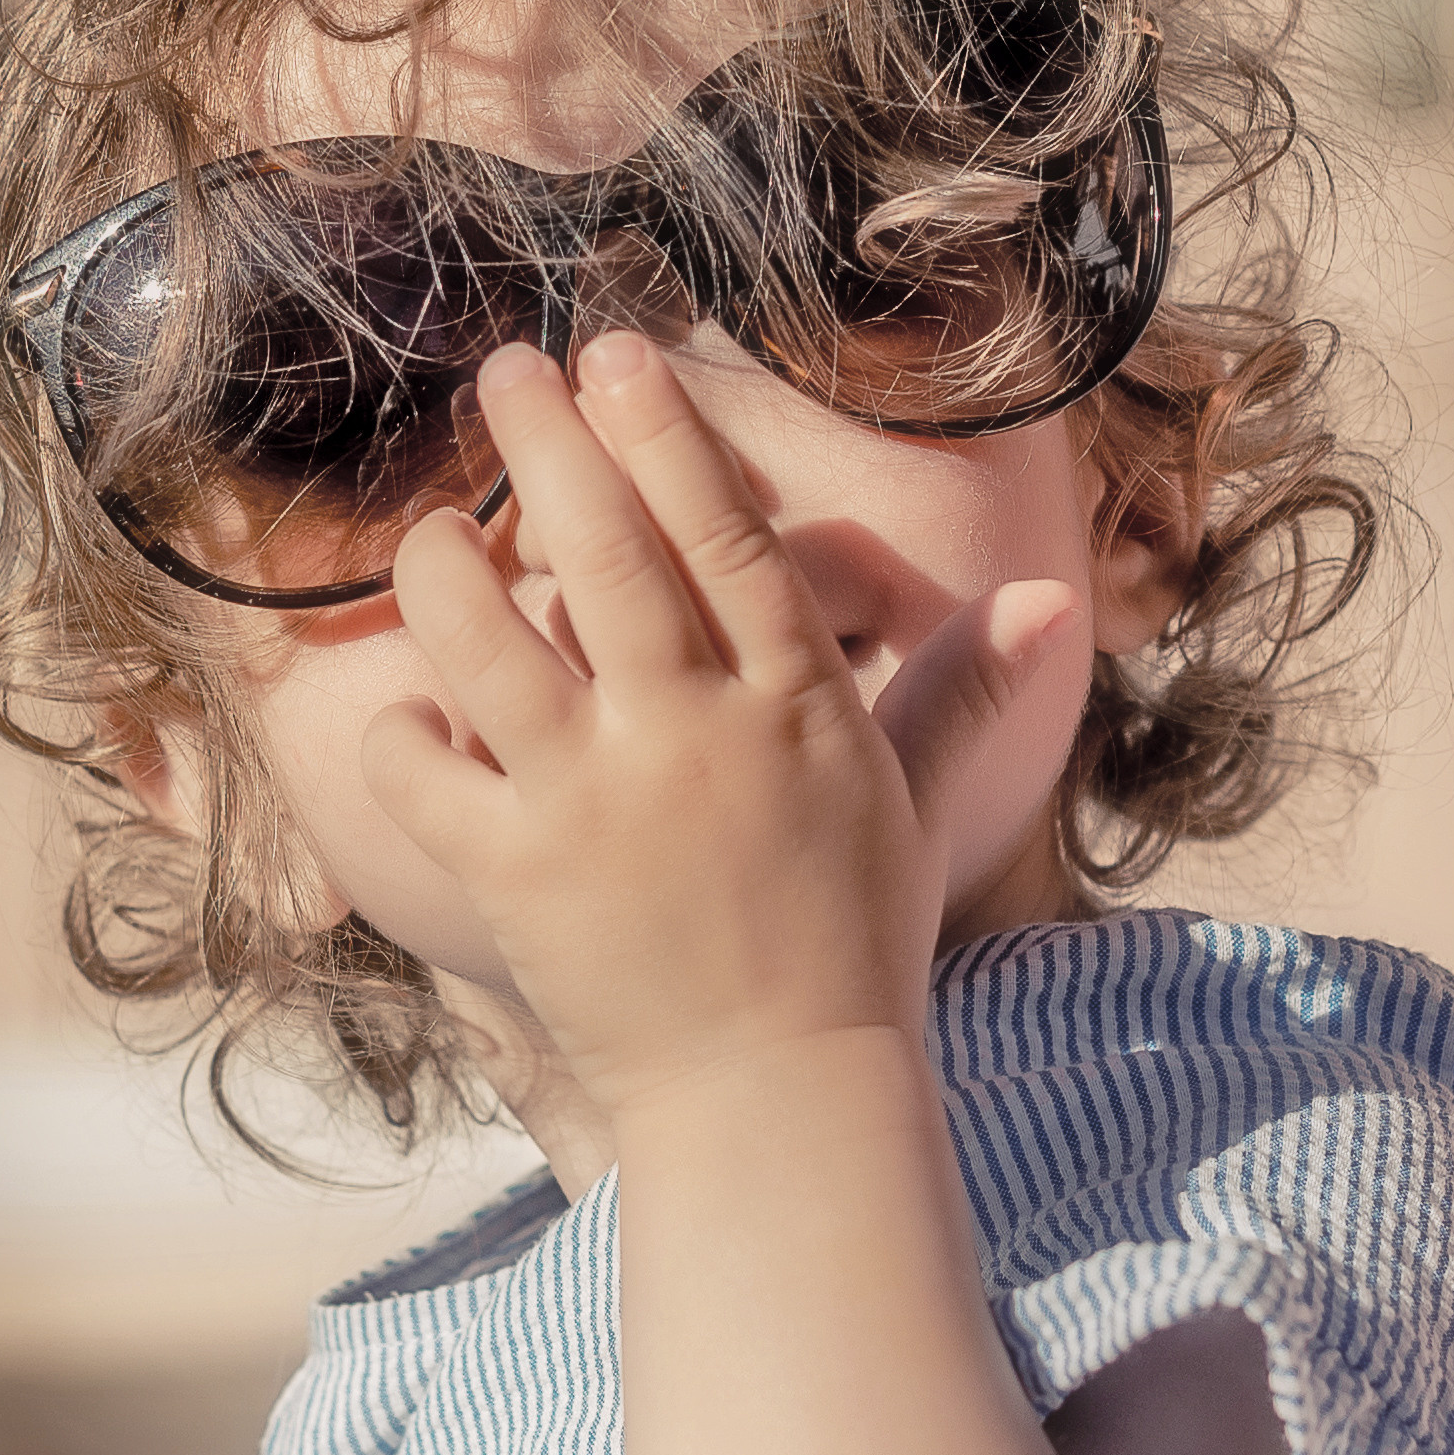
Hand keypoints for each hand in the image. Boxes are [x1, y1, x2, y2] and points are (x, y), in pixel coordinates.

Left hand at [361, 332, 1073, 1116]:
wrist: (779, 1099)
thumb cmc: (850, 945)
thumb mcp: (912, 804)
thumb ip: (959, 689)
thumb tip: (1050, 600)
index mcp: (792, 706)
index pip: (725, 539)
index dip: (667, 436)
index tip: (618, 354)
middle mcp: (691, 736)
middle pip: (604, 552)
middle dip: (546, 442)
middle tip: (507, 369)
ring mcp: (594, 803)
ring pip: (487, 640)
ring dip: (445, 567)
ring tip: (434, 533)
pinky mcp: (514, 876)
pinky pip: (425, 774)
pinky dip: (403, 732)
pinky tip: (410, 713)